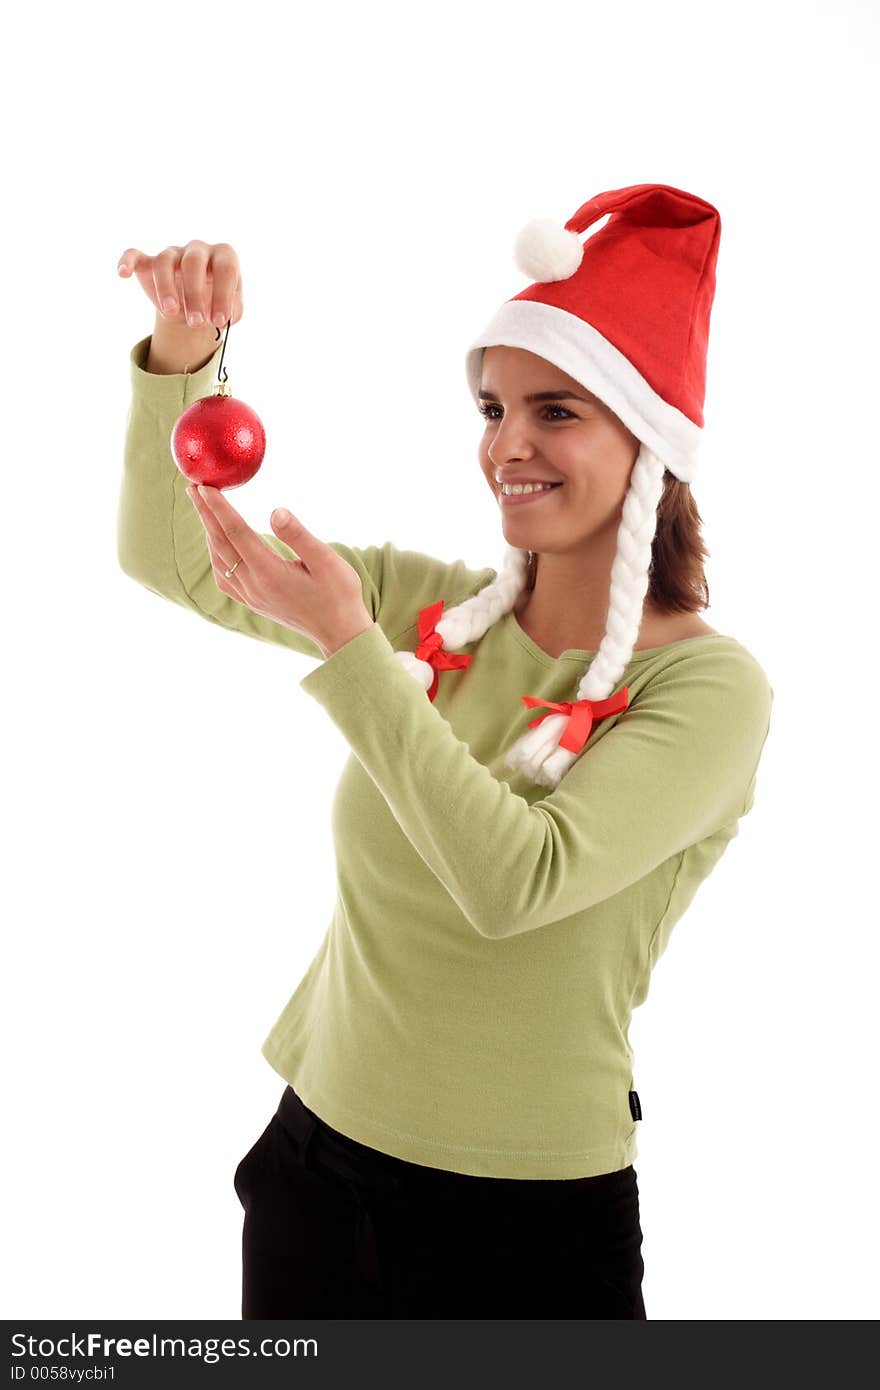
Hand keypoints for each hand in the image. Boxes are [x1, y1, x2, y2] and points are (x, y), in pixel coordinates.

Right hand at [117, 239, 243, 328]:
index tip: (219, 321)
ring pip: (165, 261)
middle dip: (195, 294)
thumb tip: (221, 316)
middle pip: (193, 262)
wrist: (196, 312)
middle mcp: (198, 249)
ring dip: (167, 287)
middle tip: (196, 323)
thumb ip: (231, 311)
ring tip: (171, 313)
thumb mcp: (231, 312)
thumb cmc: (216, 307)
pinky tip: (123, 273)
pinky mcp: (149, 262)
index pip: (225, 268)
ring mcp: (173, 253)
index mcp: (224, 256)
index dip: (223, 295)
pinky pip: (135, 254)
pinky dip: (127, 261)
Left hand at [187, 484, 373, 657]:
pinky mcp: (254, 602)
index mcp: (269, 572)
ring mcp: (251, 596)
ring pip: (219, 560)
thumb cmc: (339, 595)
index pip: (236, 532)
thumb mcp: (326, 560)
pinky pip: (224, 578)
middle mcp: (254, 585)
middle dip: (206, 514)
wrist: (340, 633)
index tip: (204, 487)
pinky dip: (216, 556)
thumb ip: (298, 535)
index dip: (219, 508)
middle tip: (194, 488)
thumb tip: (275, 511)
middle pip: (221, 543)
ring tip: (204, 510)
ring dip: (209, 533)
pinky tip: (217, 547)